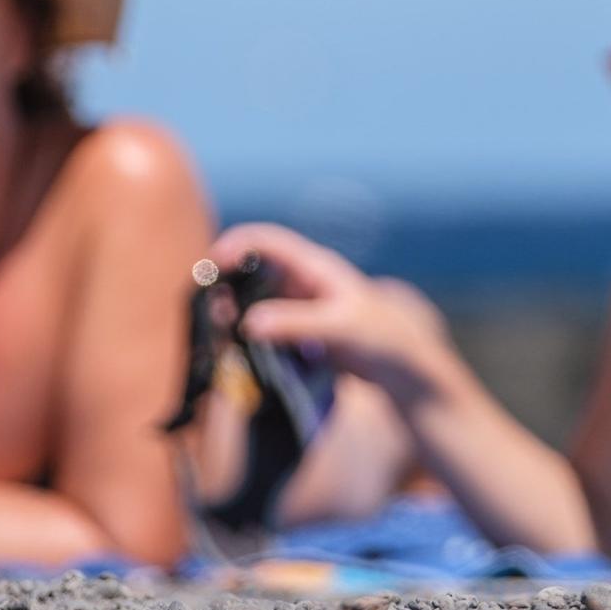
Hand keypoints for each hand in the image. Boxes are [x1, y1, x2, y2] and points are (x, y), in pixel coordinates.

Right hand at [207, 223, 461, 402]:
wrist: (400, 367)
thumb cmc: (381, 336)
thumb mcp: (342, 327)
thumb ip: (298, 324)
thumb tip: (250, 323)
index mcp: (314, 267)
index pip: (268, 242)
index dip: (237, 245)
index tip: (213, 264)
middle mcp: (301, 281)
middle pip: (252, 270)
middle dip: (227, 284)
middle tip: (210, 309)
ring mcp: (296, 306)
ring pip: (253, 300)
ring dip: (233, 312)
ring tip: (219, 331)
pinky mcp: (294, 332)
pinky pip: (262, 327)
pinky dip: (246, 334)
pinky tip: (236, 349)